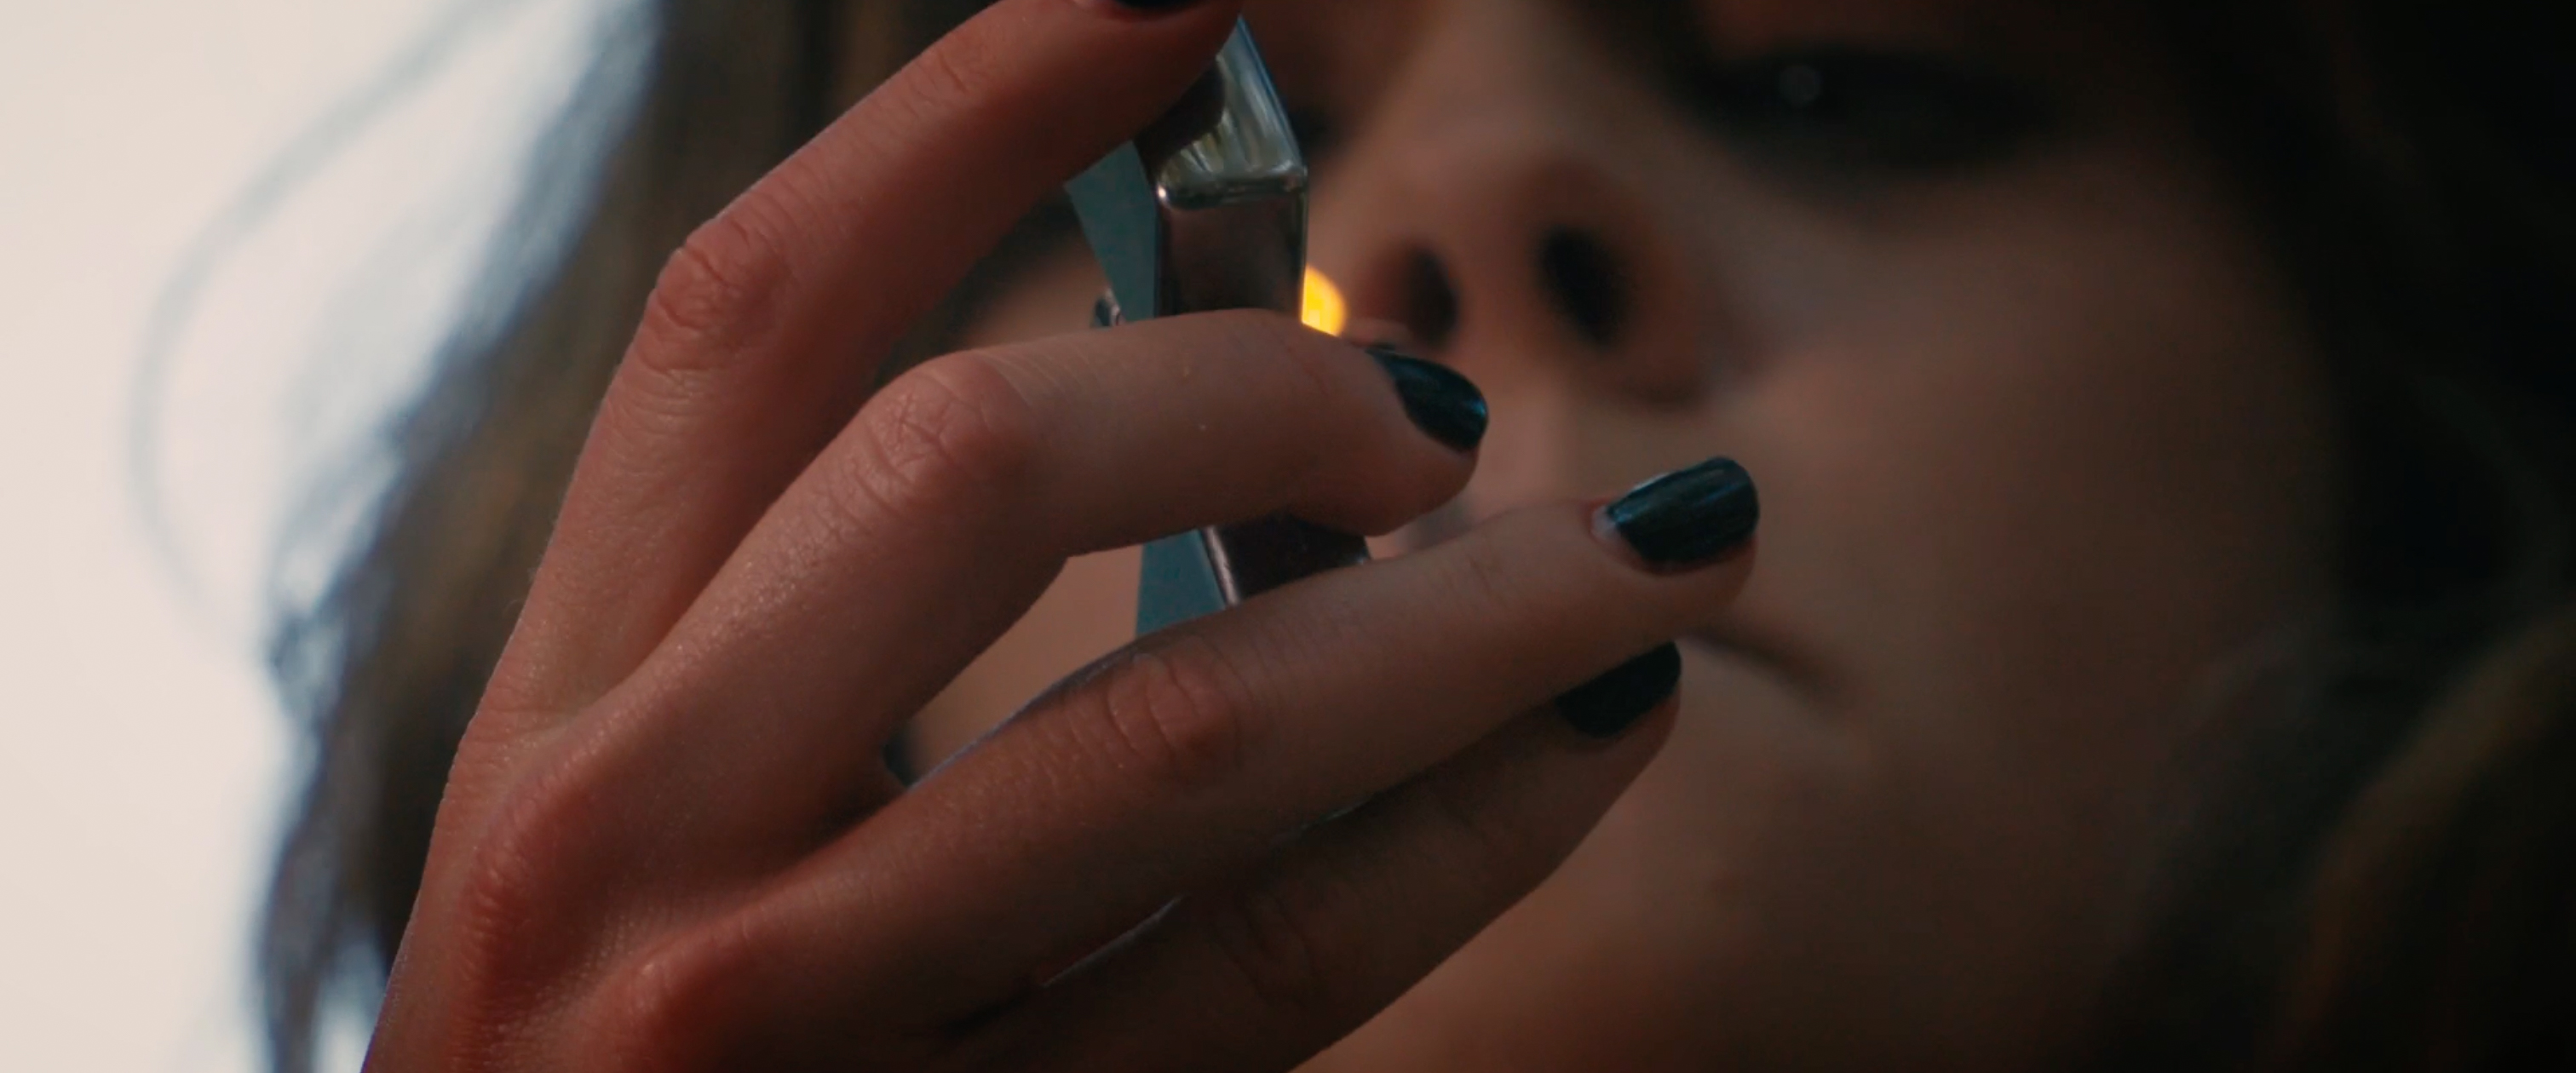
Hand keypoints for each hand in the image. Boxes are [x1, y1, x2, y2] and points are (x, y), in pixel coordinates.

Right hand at [365, 2, 1753, 1068]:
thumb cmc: (634, 1063)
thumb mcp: (666, 807)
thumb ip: (845, 606)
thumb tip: (1187, 369)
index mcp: (561, 699)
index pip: (763, 318)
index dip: (981, 106)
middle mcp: (630, 837)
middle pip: (964, 463)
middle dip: (1250, 383)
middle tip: (1426, 409)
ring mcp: (791, 1023)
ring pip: (1184, 733)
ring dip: (1473, 609)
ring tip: (1662, 545)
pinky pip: (1279, 966)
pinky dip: (1480, 825)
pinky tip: (1598, 740)